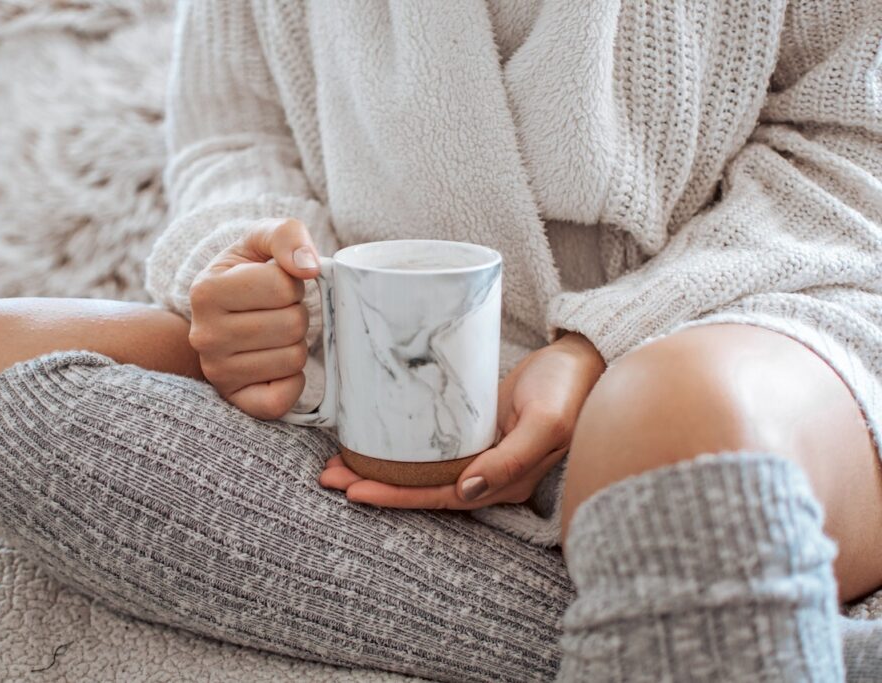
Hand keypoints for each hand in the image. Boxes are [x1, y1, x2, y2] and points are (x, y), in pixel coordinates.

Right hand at [189, 217, 320, 418]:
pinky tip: (277, 364)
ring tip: (273, 335)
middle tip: (276, 313)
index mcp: (206, 290)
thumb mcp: (260, 241)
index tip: (274, 286)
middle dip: (296, 314)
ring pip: (293, 359)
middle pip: (292, 325)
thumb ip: (286, 235)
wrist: (223, 313)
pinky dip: (292, 382)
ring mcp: (217, 372)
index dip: (291, 284)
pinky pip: (281, 399)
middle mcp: (204, 335)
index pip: (284, 286)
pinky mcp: (235, 400)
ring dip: (295, 345)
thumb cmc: (247, 273)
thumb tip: (309, 267)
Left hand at [318, 331, 606, 508]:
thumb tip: (467, 491)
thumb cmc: (570, 388)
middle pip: (423, 487)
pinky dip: (401, 445)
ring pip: (423, 468)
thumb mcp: (545, 422)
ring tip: (339, 461)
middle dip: (375, 485)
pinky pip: (433, 445)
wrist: (586, 355)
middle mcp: (490, 474)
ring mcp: (482, 451)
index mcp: (505, 482)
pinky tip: (375, 437)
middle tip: (329, 476)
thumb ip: (510, 460)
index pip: (439, 497)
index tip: (353, 490)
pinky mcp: (476, 428)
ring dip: (382, 467)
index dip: (395, 497)